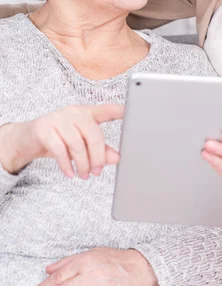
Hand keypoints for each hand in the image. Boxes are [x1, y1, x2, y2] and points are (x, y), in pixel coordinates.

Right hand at [0, 104, 123, 177]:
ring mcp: (57, 118)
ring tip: (84, 175)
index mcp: (86, 113)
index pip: (105, 110)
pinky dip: (66, 164)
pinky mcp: (43, 127)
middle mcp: (73, 112)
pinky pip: (59, 149)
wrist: (27, 139)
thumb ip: (100, 150)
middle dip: (97, 156)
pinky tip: (70, 173)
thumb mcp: (81, 145)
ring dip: (82, 163)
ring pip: (76, 143)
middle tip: (97, 172)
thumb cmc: (59, 140)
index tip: (131, 112)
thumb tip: (117, 158)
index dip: (118, 111)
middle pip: (93, 133)